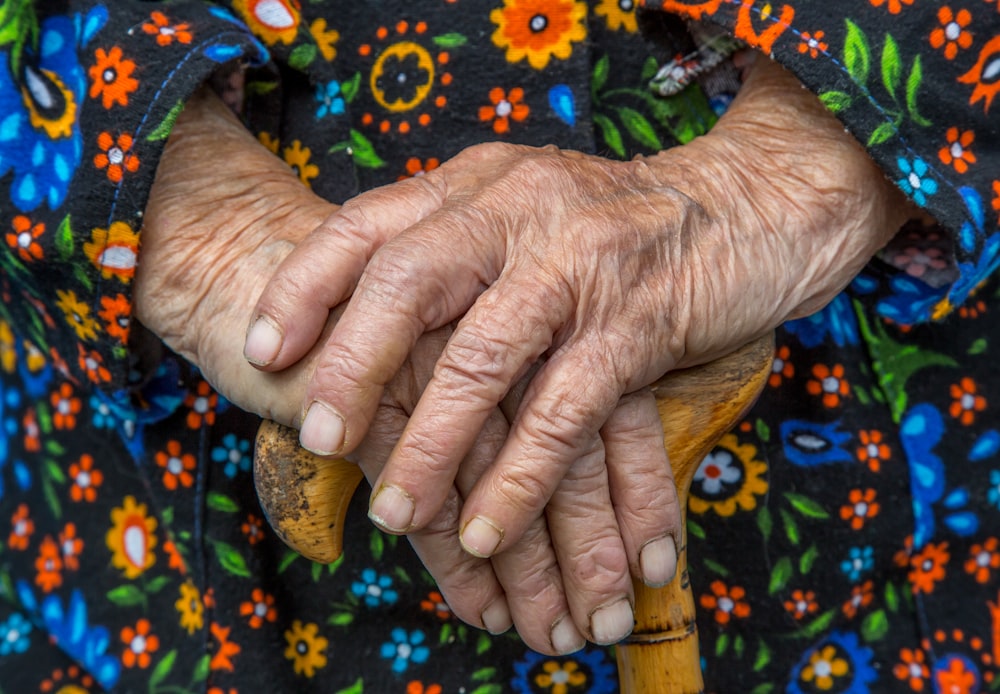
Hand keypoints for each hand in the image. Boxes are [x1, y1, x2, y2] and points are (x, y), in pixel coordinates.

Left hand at [136, 88, 673, 651]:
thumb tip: (369, 326)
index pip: (368, 226)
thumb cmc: (616, 226)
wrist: (748, 209)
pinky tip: (484, 527)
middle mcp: (518, 210)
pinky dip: (518, 479)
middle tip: (322, 441)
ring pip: (481, 359)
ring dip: (431, 445)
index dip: (306, 288)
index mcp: (478, 184)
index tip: (264, 351)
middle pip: (410, 283)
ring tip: (395, 510)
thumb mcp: (524, 210)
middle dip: (354, 369)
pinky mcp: (637, 322)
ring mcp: (578, 263)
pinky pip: (563, 412)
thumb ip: (458, 246)